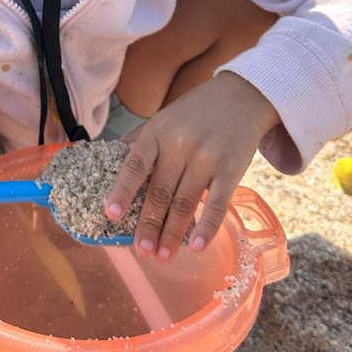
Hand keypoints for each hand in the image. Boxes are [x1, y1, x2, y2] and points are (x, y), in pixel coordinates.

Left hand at [105, 73, 279, 260]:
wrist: (242, 96)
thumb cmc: (195, 112)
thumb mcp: (162, 119)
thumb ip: (139, 142)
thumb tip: (109, 162)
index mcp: (157, 133)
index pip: (135, 165)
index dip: (122, 191)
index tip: (111, 214)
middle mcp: (180, 145)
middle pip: (160, 191)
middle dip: (149, 224)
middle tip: (141, 251)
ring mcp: (206, 158)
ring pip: (185, 202)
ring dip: (173, 233)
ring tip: (163, 256)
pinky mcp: (231, 169)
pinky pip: (218, 203)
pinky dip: (207, 226)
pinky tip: (196, 245)